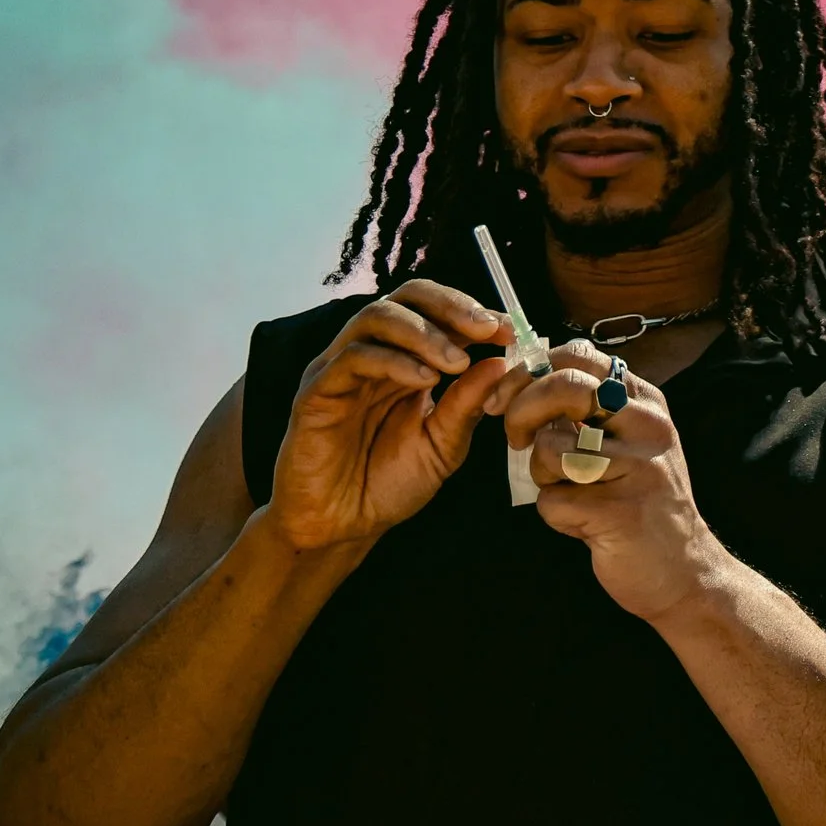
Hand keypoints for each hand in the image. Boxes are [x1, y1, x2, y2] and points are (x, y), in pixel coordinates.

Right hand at [268, 280, 524, 552]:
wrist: (340, 529)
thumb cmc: (388, 485)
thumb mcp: (444, 444)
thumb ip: (468, 404)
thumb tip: (502, 361)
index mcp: (405, 360)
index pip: (437, 311)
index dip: (475, 313)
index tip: (509, 329)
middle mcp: (373, 354)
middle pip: (407, 297)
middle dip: (452, 305)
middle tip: (487, 328)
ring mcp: (340, 369)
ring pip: (377, 317)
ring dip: (424, 332)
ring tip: (457, 362)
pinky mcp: (316, 392)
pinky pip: (351, 358)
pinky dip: (394, 361)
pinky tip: (424, 381)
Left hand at [504, 340, 722, 624]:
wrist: (683, 570)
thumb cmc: (644, 501)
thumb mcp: (632, 441)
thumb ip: (593, 410)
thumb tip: (525, 381)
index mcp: (647, 402)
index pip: (579, 356)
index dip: (531, 371)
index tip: (507, 397)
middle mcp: (647, 425)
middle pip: (564, 387)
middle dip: (521, 411)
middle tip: (514, 438)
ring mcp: (636, 467)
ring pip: (550, 447)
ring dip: (541, 474)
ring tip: (568, 490)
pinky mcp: (618, 511)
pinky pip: (551, 500)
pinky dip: (554, 514)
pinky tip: (582, 523)